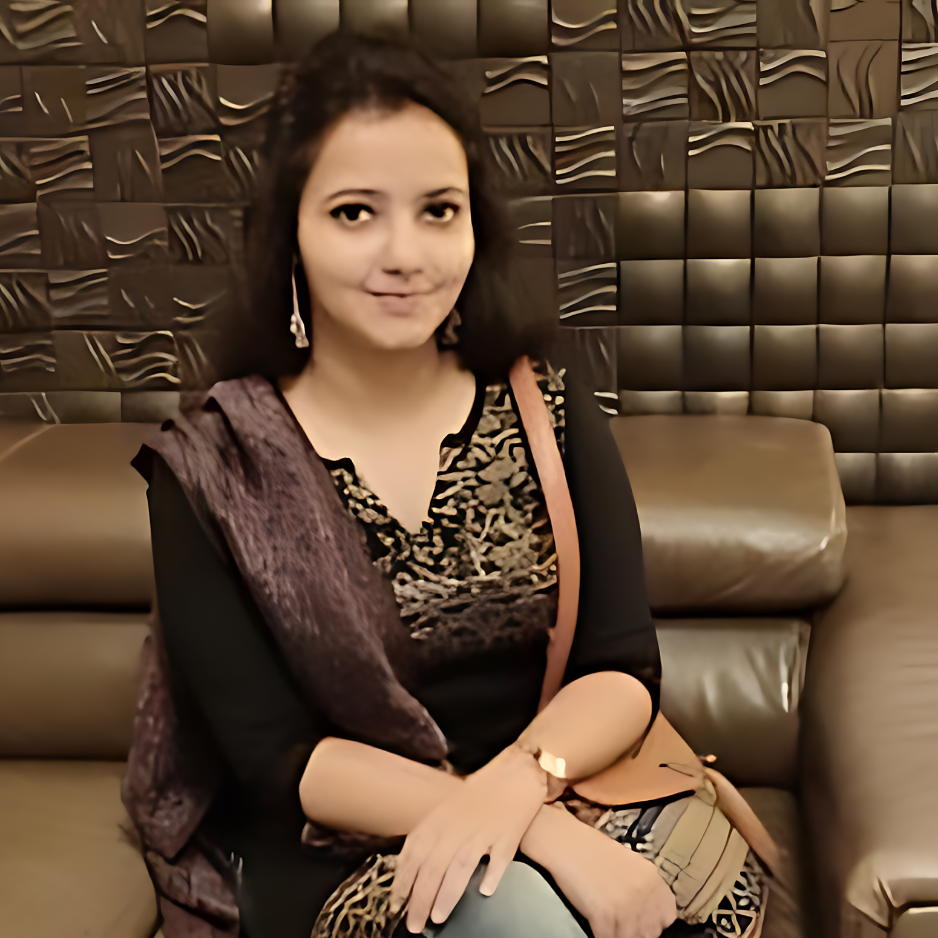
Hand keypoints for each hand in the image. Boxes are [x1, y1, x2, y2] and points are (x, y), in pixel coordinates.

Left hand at [388, 744, 547, 932]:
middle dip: (420, 899)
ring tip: (437, 918)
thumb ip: (432, 833)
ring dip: (446, 895)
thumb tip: (412, 865)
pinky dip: (491, 876)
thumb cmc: (481, 792)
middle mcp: (457, 825)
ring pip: (459, 867)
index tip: (396, 904)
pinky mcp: (507, 835)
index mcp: (440, 818)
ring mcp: (483, 831)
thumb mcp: (448, 807)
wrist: (517, 771)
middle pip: (433, 867)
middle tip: (413, 925)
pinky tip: (484, 893)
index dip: (403, 880)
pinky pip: (499, 860)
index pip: (414, 852)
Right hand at [546, 817, 676, 937]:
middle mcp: (645, 896)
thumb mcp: (630, 864)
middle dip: (636, 930)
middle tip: (620, 921)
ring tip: (607, 924)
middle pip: (650, 932)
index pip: (666, 917)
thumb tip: (648, 912)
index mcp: (654, 881)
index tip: (641, 921)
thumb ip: (644, 889)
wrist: (566, 842)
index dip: (651, 921)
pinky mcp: (605, 918)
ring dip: (618, 934)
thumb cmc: (592, 850)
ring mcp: (626, 908)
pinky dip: (601, 935)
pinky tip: (595, 924)